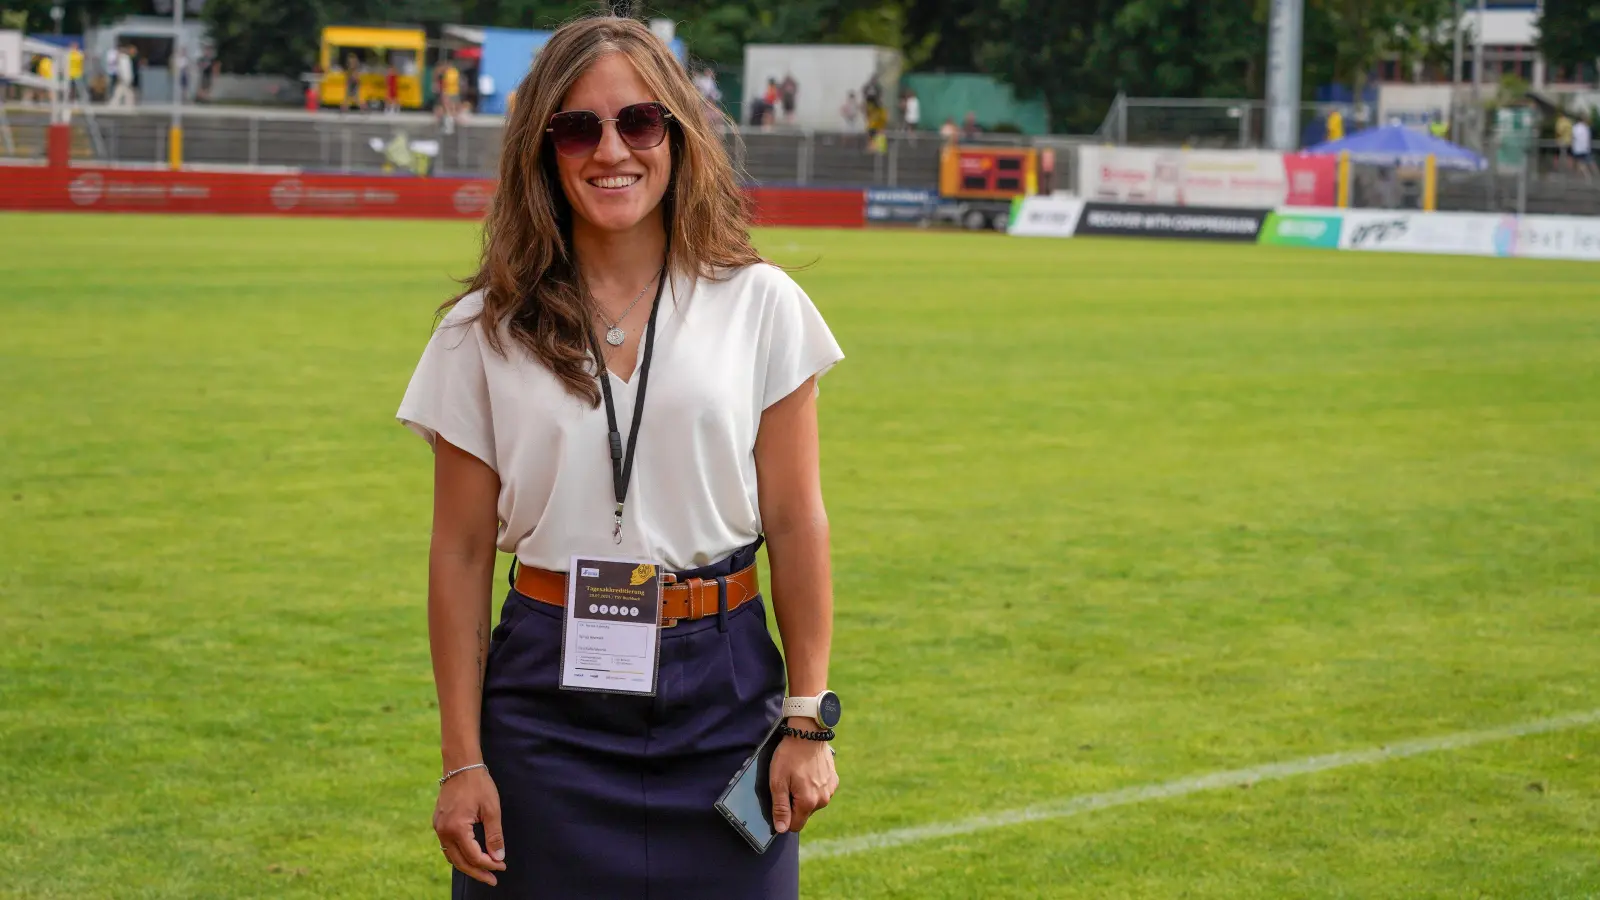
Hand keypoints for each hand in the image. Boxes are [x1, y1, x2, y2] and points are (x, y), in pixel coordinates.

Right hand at [433, 767, 507, 885]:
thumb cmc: (478, 784)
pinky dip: (459, 855)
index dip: (489, 864)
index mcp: (456, 828)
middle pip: (460, 862)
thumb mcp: (492, 809)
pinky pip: (447, 846)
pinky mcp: (439, 823)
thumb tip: (498, 857)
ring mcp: (438, 827)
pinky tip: (469, 857)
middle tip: (492, 879)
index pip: (474, 856)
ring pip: (451, 856)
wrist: (461, 765)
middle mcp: (443, 831)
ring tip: (483, 872)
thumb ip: (494, 835)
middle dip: (477, 872)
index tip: (502, 867)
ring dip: (467, 866)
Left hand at [769, 727, 838, 833]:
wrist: (808, 733)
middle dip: (794, 804)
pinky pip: (821, 791)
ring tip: (798, 775)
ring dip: (805, 794)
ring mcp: (830, 790)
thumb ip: (780, 807)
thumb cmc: (789, 756)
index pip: (795, 825)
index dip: (784, 817)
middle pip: (804, 813)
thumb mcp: (778, 781)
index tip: (780, 800)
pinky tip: (808, 771)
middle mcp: (823, 800)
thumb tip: (781, 829)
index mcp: (808, 802)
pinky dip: (814, 785)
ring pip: (813, 802)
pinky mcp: (834, 780)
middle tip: (788, 783)